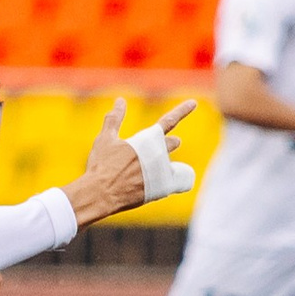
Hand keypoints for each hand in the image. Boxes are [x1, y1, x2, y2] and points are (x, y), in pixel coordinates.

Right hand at [64, 98, 194, 227]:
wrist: (101, 194)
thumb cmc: (101, 166)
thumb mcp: (105, 139)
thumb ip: (114, 118)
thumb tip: (120, 100)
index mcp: (148, 139)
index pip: (169, 120)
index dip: (182, 110)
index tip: (193, 103)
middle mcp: (159, 154)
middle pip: (173, 143)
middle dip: (168, 144)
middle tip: (152, 150)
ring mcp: (163, 172)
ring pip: (171, 164)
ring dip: (162, 164)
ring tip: (144, 171)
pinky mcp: (162, 189)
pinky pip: (174, 183)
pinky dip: (165, 181)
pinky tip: (150, 185)